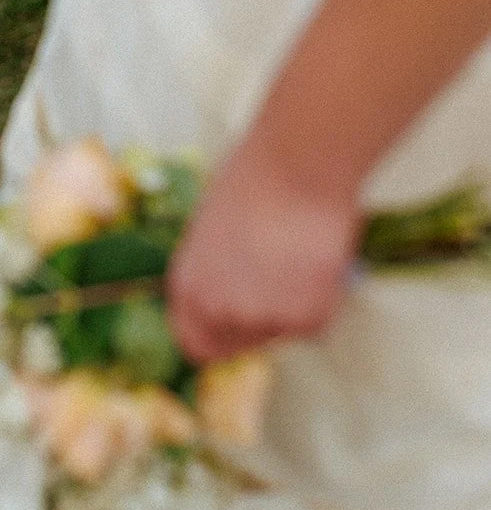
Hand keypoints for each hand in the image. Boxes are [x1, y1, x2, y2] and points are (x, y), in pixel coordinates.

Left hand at [166, 137, 360, 362]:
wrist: (297, 165)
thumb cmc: (255, 182)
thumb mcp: (213, 232)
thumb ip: (217, 273)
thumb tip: (234, 293)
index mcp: (188, 288)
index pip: (194, 343)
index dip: (216, 335)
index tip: (234, 326)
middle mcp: (218, 312)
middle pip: (239, 344)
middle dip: (258, 322)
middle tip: (278, 280)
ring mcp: (263, 320)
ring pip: (282, 331)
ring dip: (291, 304)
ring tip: (296, 252)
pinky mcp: (307, 320)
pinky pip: (315, 321)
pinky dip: (320, 296)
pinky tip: (316, 257)